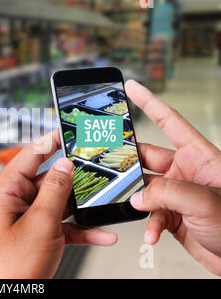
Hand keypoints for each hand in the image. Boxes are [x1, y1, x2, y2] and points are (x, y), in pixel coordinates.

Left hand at [0, 129, 117, 278]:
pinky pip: (62, 226)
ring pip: (59, 203)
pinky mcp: (38, 236)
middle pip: (49, 179)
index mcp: (6, 190)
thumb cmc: (10, 267)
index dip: (51, 141)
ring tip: (104, 203)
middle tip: (99, 171)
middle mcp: (15, 201)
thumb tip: (65, 164)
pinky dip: (81, 230)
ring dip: (81, 207)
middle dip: (75, 179)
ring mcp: (27, 219)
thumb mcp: (39, 223)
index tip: (71, 132)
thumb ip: (55, 191)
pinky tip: (102, 234)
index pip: (30, 154)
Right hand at [126, 80, 220, 275]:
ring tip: (137, 208)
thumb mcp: (204, 202)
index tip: (133, 88)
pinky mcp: (173, 215)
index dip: (150, 102)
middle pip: (147, 158)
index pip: (169, 122)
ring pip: (144, 189)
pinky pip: (150, 214)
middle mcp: (186, 172)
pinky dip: (147, 224)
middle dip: (131, 166)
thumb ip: (167, 193)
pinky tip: (151, 232)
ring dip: (138, 202)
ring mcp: (177, 194)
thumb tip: (137, 195)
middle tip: (115, 170)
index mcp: (199, 156)